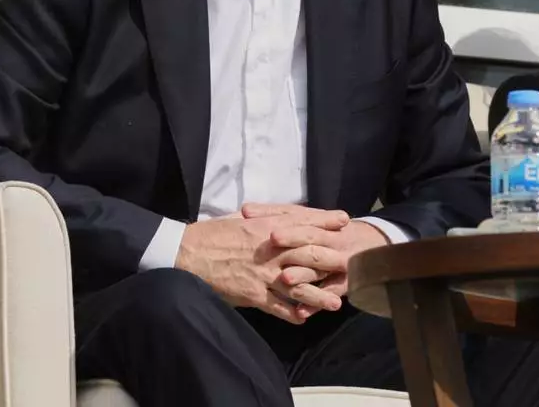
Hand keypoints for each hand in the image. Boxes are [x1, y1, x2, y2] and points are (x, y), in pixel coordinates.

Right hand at [174, 206, 348, 323]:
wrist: (188, 253)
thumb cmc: (213, 234)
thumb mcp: (241, 219)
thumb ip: (265, 219)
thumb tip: (283, 219)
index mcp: (267, 227)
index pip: (303, 223)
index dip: (325, 222)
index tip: (344, 221)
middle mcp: (270, 250)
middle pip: (308, 255)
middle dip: (332, 259)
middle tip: (351, 263)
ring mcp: (263, 274)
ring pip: (299, 286)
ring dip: (319, 295)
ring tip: (337, 303)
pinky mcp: (253, 294)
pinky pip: (278, 306)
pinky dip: (292, 313)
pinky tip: (304, 318)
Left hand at [266, 215, 390, 316]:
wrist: (370, 246)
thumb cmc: (328, 230)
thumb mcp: (306, 218)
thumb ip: (276, 214)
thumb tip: (244, 210)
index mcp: (320, 224)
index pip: (303, 221)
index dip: (287, 225)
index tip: (269, 230)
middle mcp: (330, 243)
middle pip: (311, 241)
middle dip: (293, 242)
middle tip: (272, 243)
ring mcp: (337, 265)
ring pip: (319, 270)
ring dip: (302, 275)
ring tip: (285, 279)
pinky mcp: (342, 286)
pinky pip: (328, 295)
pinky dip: (314, 305)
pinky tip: (300, 314)